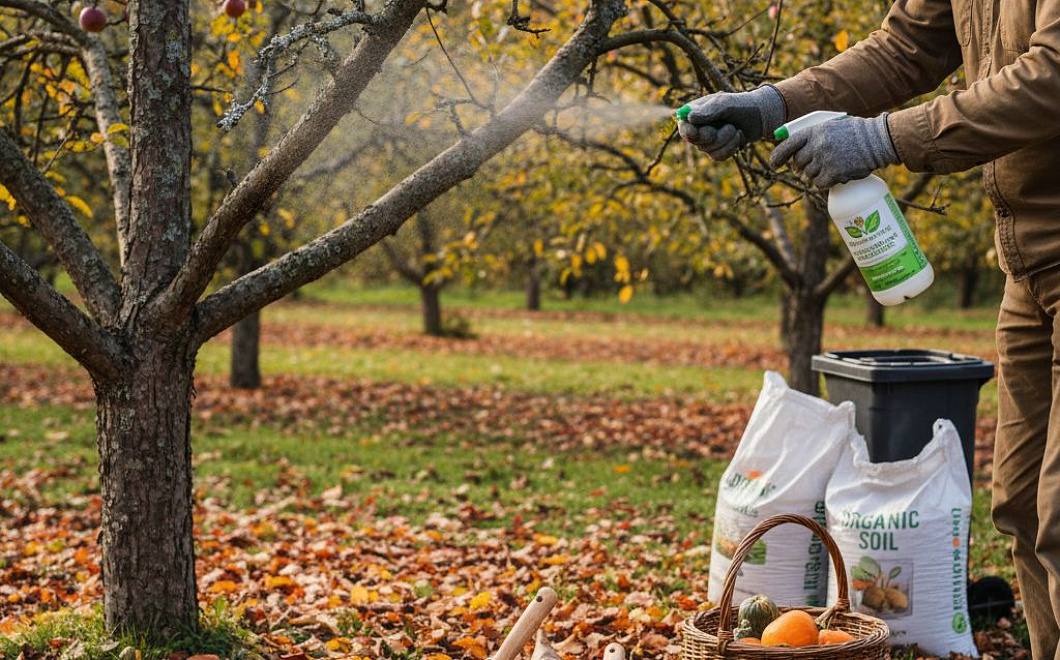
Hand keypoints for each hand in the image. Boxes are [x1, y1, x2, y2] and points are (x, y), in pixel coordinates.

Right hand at [677, 86, 784, 160]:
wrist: (760, 115)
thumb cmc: (741, 104)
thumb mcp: (726, 103)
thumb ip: (709, 110)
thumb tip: (690, 117)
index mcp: (696, 113)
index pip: (684, 127)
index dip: (689, 133)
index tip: (696, 134)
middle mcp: (698, 128)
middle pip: (697, 142)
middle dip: (717, 137)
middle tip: (730, 126)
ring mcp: (707, 141)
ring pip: (709, 151)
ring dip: (727, 142)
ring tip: (736, 130)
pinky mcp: (717, 150)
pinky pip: (718, 157)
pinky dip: (731, 148)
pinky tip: (739, 138)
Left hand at [769, 114, 899, 187]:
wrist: (877, 140)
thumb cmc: (854, 133)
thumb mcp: (830, 126)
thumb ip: (812, 137)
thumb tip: (792, 153)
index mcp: (814, 131)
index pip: (788, 145)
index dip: (779, 156)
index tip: (775, 164)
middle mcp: (817, 145)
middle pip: (797, 163)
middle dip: (801, 167)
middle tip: (812, 166)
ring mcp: (825, 160)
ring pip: (808, 175)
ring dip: (816, 174)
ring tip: (830, 166)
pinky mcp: (834, 173)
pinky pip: (819, 184)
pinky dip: (824, 183)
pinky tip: (834, 176)